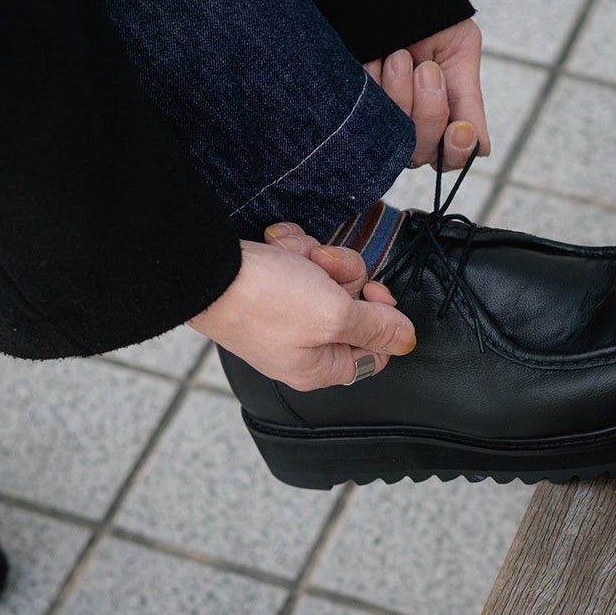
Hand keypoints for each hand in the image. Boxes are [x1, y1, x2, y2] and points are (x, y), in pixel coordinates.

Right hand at [188, 230, 413, 390]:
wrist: (207, 267)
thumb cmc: (263, 300)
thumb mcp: (335, 315)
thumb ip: (376, 327)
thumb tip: (407, 341)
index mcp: (320, 367)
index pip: (375, 353)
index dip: (382, 320)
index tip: (373, 294)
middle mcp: (303, 344)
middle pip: (354, 307)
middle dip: (343, 276)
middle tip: (323, 268)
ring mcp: (286, 314)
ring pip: (330, 277)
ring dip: (317, 257)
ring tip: (295, 256)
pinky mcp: (271, 284)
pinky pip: (302, 261)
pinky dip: (293, 248)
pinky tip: (279, 247)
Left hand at [364, 18, 489, 169]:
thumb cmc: (429, 19)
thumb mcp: (460, 54)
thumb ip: (470, 101)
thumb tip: (481, 149)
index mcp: (443, 118)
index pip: (450, 157)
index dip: (457, 151)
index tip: (460, 129)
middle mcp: (410, 127)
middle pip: (423, 152)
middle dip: (429, 110)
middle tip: (426, 69)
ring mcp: (380, 121)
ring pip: (396, 137)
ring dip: (401, 94)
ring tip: (398, 55)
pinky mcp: (351, 109)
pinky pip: (366, 118)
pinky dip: (375, 85)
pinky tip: (376, 60)